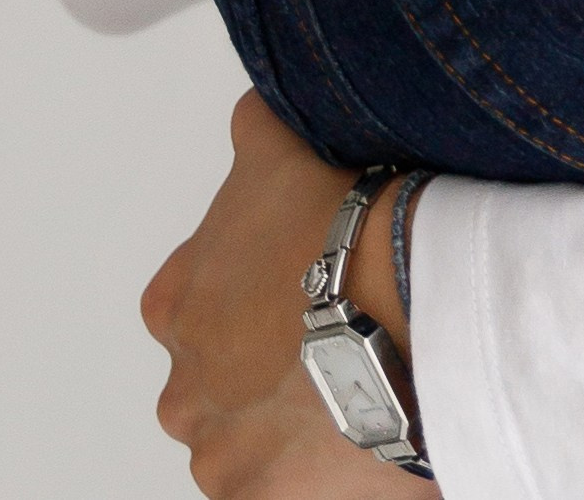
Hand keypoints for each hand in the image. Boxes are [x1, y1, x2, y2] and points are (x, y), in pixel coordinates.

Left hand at [143, 96, 404, 492]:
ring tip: (364, 386)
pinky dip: (322, 471)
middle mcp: (184, 387)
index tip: (306, 283)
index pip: (195, 303)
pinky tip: (368, 431)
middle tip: (341, 336)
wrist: (407, 307)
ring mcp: (223, 453)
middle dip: (269, 365)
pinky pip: (287, 488)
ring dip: (294, 422)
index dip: (255, 292)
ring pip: (254, 441)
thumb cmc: (346, 227)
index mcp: (176, 304)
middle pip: (220, 380)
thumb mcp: (283, 146)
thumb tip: (251, 119)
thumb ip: (253, 134)